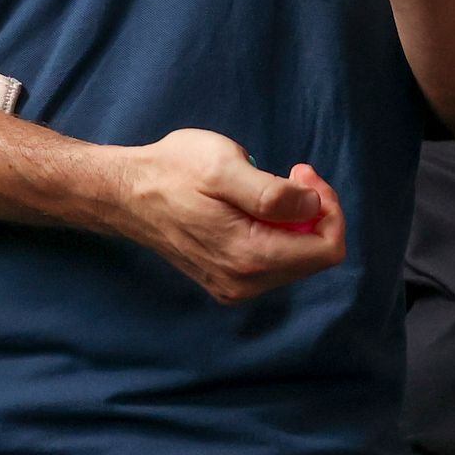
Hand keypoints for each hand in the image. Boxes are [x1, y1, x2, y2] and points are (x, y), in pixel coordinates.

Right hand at [103, 127, 346, 302]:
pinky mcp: (228, 280)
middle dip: (315, 211)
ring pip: (299, 258)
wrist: (125, 193)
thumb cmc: (172, 172)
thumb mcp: (224, 167)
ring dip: (298, 220)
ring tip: (273, 185)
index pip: (328, 249)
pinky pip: (277, 261)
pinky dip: (280, 231)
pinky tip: (257, 206)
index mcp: (249, 258)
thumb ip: (272, 194)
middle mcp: (244, 283)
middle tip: (292, 174)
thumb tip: (313, 209)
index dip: (328, 206)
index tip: (301, 174)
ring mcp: (234, 286)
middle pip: (317, 255)